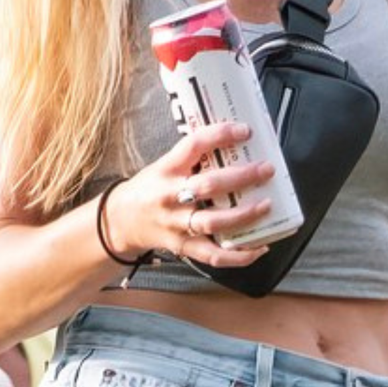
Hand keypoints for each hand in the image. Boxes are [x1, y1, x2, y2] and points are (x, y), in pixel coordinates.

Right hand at [108, 118, 284, 272]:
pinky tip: (260, 247)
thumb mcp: (164, 166)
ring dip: (244, 215)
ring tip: (267, 205)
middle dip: (242, 177)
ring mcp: (176, 224)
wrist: (120, 221)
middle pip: (208, 185)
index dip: (220, 135)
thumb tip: (237, 144)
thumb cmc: (151, 188)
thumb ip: (193, 159)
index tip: (245, 131)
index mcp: (166, 169)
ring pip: (213, 222)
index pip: (193, 145)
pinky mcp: (183, 247)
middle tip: (266, 169)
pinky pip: (214, 255)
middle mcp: (169, 196)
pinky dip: (240, 255)